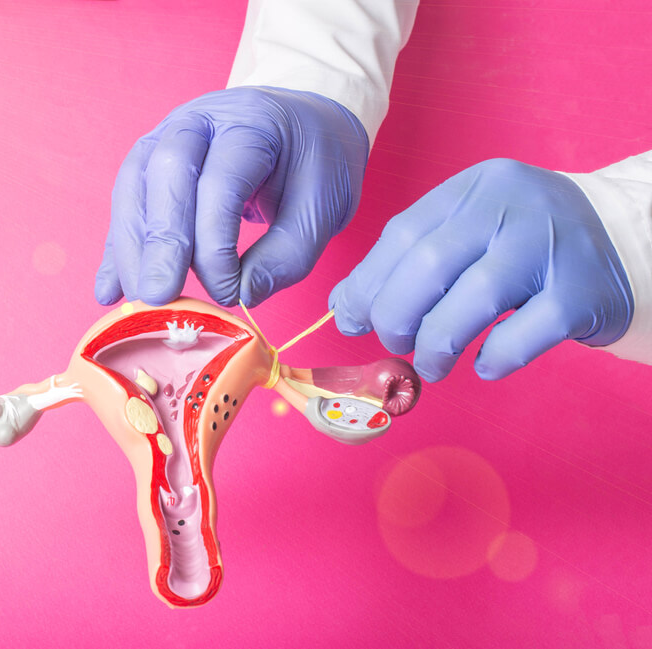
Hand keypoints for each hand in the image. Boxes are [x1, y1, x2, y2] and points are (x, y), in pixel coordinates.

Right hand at [95, 86, 367, 307]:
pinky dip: (117, 250)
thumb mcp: (324, 206)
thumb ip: (287, 254)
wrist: (300, 124)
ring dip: (131, 248)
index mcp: (250, 122)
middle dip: (160, 241)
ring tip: (138, 300)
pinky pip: (126, 206)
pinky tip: (109, 289)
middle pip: (164, 173)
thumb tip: (241, 296)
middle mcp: (198, 121)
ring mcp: (164, 137)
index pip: (220, 182)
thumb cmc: (314, 162)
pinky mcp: (147, 165)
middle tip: (159, 296)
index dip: (216, 244)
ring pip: (133, 188)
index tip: (227, 294)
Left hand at [329, 158, 633, 381]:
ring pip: (472, 301)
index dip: (368, 285)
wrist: (623, 242)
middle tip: (396, 344)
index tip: (351, 320)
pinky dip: (494, 358)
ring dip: (437, 345)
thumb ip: (406, 262)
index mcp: (474, 188)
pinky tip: (485, 363)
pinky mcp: (583, 293)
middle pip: (428, 267)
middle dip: (396, 318)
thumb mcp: (466, 233)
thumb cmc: (522, 245)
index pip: (402, 235)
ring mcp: (551, 246)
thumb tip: (343, 308)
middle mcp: (512, 206)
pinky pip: (523, 336)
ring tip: (432, 364)